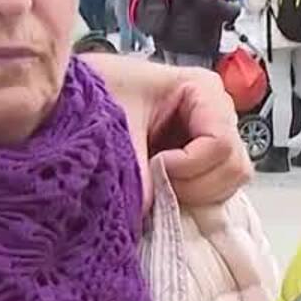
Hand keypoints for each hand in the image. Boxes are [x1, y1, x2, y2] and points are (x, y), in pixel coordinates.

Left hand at [83, 55, 252, 209]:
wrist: (67, 100)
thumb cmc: (92, 97)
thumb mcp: (113, 131)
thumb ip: (137, 174)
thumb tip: (153, 212)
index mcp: (203, 88)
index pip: (221, 143)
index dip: (189, 165)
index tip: (154, 166)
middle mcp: (217, 112)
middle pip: (233, 166)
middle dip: (194, 183)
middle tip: (155, 181)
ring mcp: (212, 138)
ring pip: (230, 181)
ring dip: (194, 192)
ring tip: (156, 184)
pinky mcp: (201, 161)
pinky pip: (215, 189)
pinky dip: (191, 198)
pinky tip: (162, 190)